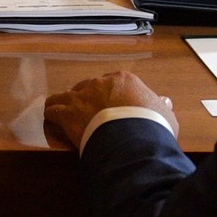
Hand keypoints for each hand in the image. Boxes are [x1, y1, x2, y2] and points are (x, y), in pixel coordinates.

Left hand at [43, 71, 175, 149]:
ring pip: (65, 96)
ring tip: (62, 111)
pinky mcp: (68, 113)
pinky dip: (52, 114)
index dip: (109, 95)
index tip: (109, 105)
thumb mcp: (164, 115)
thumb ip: (161, 106)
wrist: (132, 136)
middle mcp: (100, 84)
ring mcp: (81, 97)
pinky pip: (53, 109)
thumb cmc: (152, 126)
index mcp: (123, 80)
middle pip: (87, 87)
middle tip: (87, 112)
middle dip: (86, 99)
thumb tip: (165, 101)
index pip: (111, 83)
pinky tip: (51, 119)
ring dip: (64, 103)